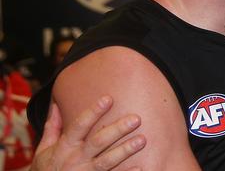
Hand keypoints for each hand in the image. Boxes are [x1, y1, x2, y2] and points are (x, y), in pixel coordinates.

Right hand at [31, 96, 145, 170]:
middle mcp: (75, 159)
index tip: (109, 98)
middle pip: (98, 142)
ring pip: (107, 161)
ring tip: (142, 140)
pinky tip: (140, 168)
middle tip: (136, 119)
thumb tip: (56, 104)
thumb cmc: (46, 169)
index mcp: (64, 146)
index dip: (93, 112)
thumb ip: (52, 127)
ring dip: (125, 151)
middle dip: (117, 130)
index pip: (79, 125)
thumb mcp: (44, 149)